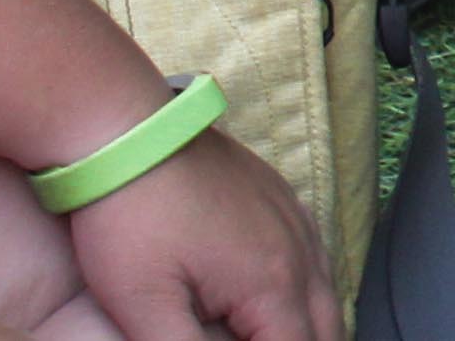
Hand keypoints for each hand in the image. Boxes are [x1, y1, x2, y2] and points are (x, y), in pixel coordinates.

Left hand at [64, 124, 344, 340]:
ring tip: (280, 340)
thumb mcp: (142, 305)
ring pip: (326, 289)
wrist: (126, 133)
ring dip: (311, 326)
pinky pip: (314, 254)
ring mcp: (293, 218)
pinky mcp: (279, 198)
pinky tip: (279, 299)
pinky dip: (307, 290)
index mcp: (271, 283)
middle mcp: (298, 250)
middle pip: (327, 327)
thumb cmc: (129, 218)